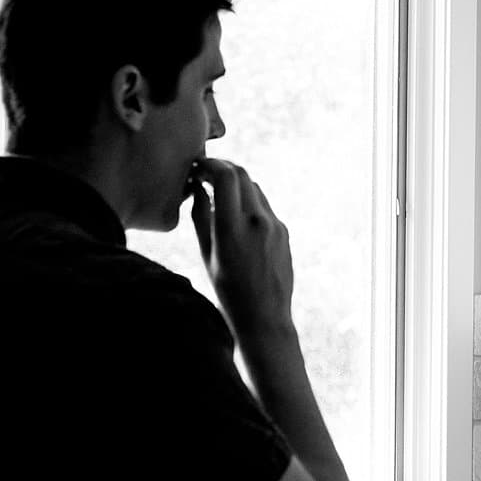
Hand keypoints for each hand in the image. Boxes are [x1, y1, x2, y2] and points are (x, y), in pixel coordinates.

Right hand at [190, 159, 294, 339]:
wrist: (265, 316)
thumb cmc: (228, 291)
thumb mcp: (206, 255)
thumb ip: (201, 217)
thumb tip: (198, 188)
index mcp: (233, 228)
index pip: (226, 176)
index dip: (209, 164)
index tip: (196, 167)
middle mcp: (257, 221)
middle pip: (241, 174)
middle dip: (221, 168)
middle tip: (204, 173)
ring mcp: (275, 225)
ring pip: (253, 187)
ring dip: (235, 184)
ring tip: (217, 194)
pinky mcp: (284, 231)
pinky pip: (263, 205)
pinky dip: (247, 201)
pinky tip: (235, 215)